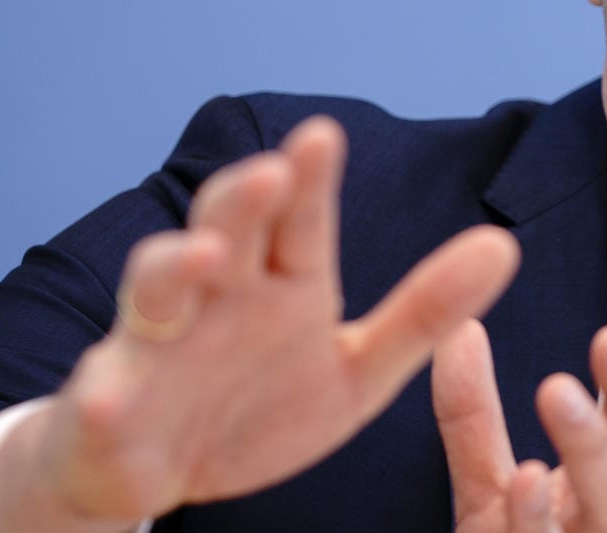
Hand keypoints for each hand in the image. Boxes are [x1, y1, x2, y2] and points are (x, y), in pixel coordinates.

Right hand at [0, 116, 521, 532]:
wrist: (159, 471)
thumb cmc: (255, 403)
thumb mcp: (357, 370)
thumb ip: (426, 312)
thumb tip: (503, 246)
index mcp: (283, 284)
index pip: (300, 220)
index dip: (309, 180)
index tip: (325, 136)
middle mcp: (219, 296)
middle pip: (226, 229)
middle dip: (243, 200)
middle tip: (271, 174)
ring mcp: (158, 344)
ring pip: (157, 288)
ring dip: (174, 268)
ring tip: (203, 259)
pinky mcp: (111, 404)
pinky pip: (103, 395)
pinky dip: (106, 392)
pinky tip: (112, 394)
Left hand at [434, 321, 606, 531]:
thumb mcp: (484, 481)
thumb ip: (474, 413)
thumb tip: (459, 331)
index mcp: (595, 496)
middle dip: (597, 435)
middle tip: (557, 388)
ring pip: (599, 525)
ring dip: (572, 479)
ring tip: (535, 451)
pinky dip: (533, 525)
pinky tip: (519, 489)